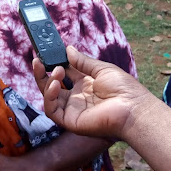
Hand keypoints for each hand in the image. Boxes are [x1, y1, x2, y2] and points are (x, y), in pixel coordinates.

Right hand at [34, 46, 150, 140]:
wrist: (132, 108)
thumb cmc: (123, 89)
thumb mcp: (101, 69)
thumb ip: (82, 61)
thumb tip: (67, 49)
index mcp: (84, 84)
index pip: (64, 73)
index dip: (54, 63)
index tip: (46, 52)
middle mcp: (76, 97)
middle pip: (52, 85)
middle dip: (42, 73)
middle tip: (37, 60)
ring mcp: (72, 110)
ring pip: (49, 97)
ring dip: (47, 82)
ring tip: (56, 70)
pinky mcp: (70, 121)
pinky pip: (52, 110)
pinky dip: (49, 97)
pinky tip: (54, 84)